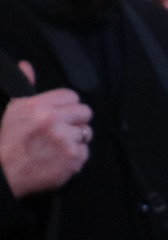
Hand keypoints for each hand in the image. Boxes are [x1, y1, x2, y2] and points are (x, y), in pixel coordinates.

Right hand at [1, 62, 92, 198]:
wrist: (4, 174)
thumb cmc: (8, 141)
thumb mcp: (13, 110)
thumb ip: (24, 84)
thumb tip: (26, 64)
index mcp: (38, 106)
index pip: (71, 96)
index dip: (67, 106)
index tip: (59, 115)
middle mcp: (53, 120)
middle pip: (85, 112)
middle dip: (76, 121)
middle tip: (62, 130)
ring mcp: (65, 140)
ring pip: (86, 132)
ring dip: (76, 139)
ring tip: (57, 146)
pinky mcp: (73, 158)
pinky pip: (86, 152)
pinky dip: (75, 156)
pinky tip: (59, 159)